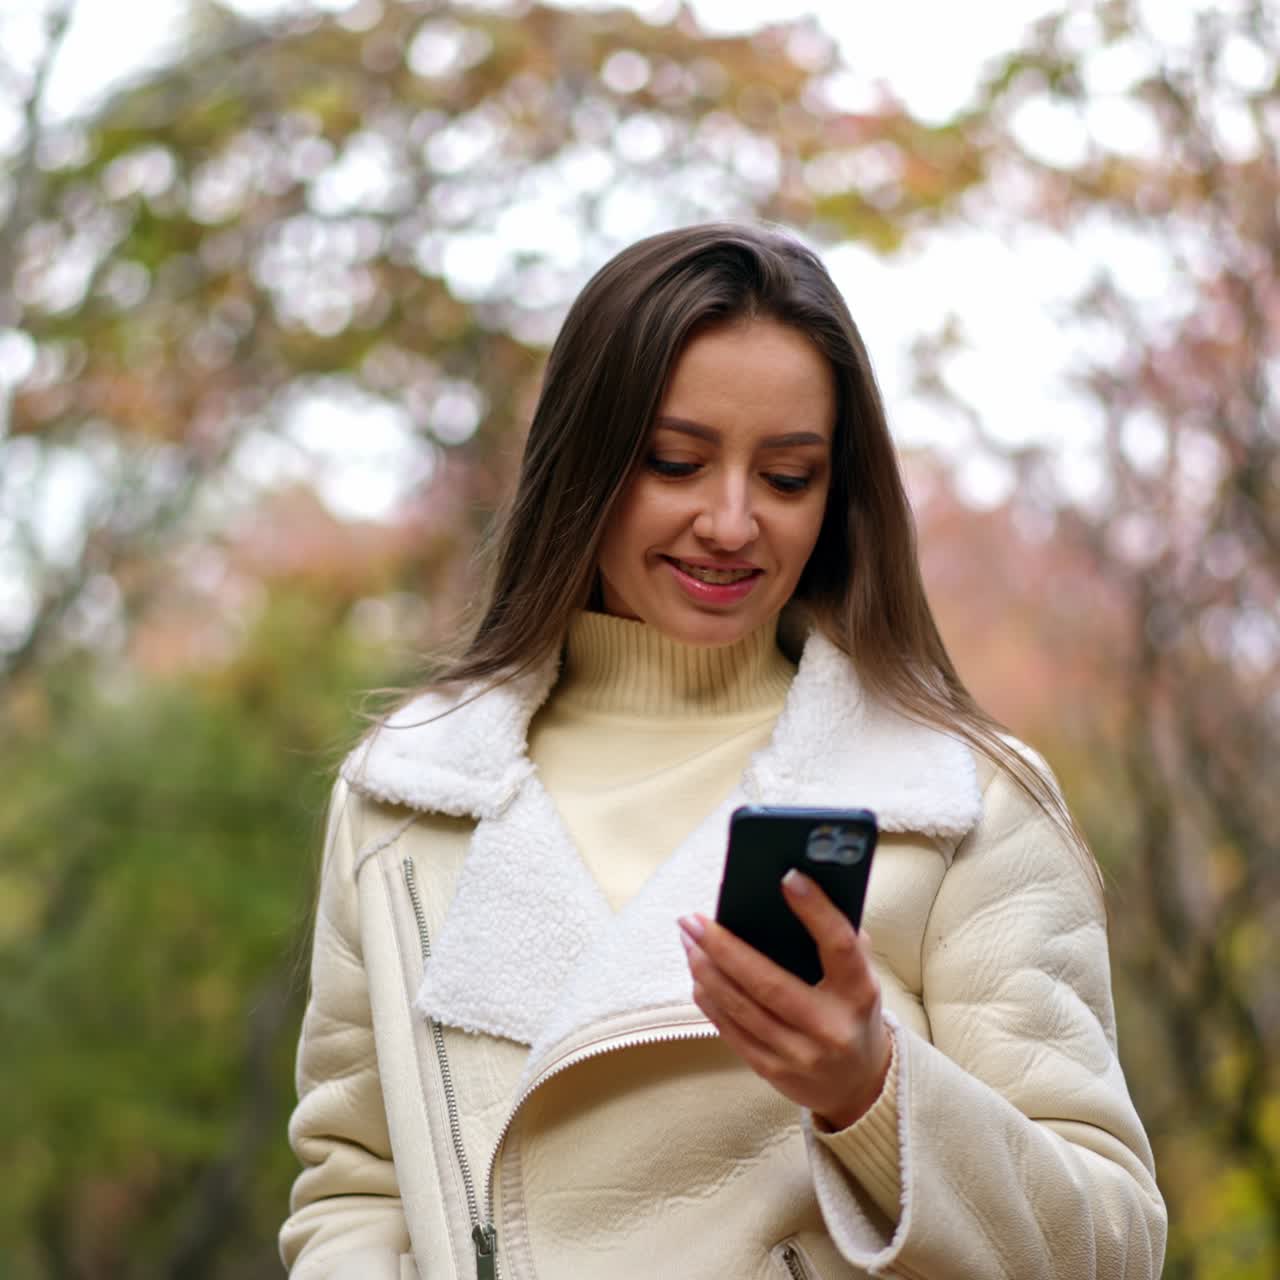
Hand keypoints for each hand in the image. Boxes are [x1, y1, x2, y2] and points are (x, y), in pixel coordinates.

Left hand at [678, 870, 891, 1130]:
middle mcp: (831, 1028)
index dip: (816, 911)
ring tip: (688, 939)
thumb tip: (792, 890)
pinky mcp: (773, 1071)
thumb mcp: (860, 975)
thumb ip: (838, 938)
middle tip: (694, 919)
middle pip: (769, 983)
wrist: (859, 1084)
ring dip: (706, 970)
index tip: (788, 877)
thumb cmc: (852, 1010)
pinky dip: (709, 999)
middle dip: (724, 947)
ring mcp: (800, 1055)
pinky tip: (697, 973)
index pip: (839, 946)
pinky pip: (732, 1031)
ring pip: (742, 1008)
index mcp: (860, 993)